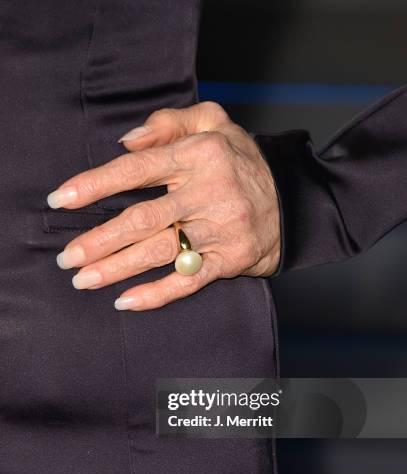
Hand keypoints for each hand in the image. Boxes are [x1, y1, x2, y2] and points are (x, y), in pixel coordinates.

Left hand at [47, 102, 279, 310]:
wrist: (292, 200)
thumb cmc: (242, 162)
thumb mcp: (213, 122)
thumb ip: (167, 123)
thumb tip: (125, 141)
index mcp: (200, 154)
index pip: (137, 169)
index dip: (95, 185)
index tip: (62, 200)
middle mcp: (211, 191)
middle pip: (144, 218)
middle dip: (100, 239)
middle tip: (68, 257)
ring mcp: (222, 228)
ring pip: (162, 251)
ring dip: (118, 268)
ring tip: (84, 279)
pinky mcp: (232, 258)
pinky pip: (190, 280)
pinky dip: (158, 294)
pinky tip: (127, 300)